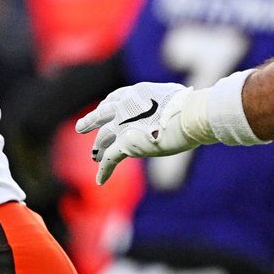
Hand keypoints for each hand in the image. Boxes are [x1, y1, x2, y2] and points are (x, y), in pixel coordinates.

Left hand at [75, 82, 204, 184]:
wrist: (190, 114)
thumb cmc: (192, 105)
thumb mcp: (176, 97)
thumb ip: (167, 102)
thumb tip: (181, 107)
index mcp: (135, 92)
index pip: (114, 98)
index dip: (107, 105)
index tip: (104, 109)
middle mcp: (123, 106)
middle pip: (101, 116)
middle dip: (90, 122)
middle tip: (81, 127)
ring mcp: (121, 125)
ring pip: (103, 138)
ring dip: (98, 148)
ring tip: (95, 156)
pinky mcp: (125, 143)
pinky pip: (110, 159)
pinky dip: (104, 170)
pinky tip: (100, 180)